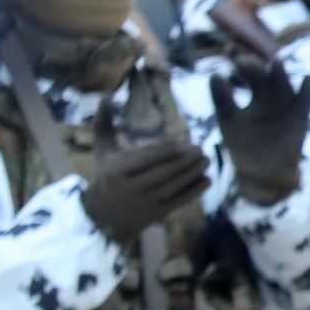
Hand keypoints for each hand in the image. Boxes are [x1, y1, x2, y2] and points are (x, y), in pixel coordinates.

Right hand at [81, 133, 208, 242]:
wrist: (106, 213)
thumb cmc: (109, 174)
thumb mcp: (102, 150)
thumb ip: (103, 123)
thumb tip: (106, 96)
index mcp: (117, 170)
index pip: (145, 159)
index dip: (164, 150)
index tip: (180, 142)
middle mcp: (131, 187)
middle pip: (162, 172)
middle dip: (185, 161)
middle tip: (200, 149)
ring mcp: (145, 202)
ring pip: (173, 187)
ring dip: (193, 173)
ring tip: (206, 160)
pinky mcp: (157, 213)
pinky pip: (179, 201)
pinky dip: (195, 191)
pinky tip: (207, 179)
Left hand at [208, 62, 309, 203]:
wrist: (261, 175)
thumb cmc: (244, 147)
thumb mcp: (228, 121)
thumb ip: (222, 100)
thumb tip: (214, 75)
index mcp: (256, 96)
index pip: (250, 74)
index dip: (242, 66)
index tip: (231, 60)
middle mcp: (274, 98)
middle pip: (266, 77)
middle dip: (255, 69)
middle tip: (241, 62)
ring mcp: (286, 108)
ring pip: (283, 87)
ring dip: (279, 75)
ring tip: (274, 63)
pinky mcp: (299, 121)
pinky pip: (305, 103)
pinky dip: (308, 92)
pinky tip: (308, 79)